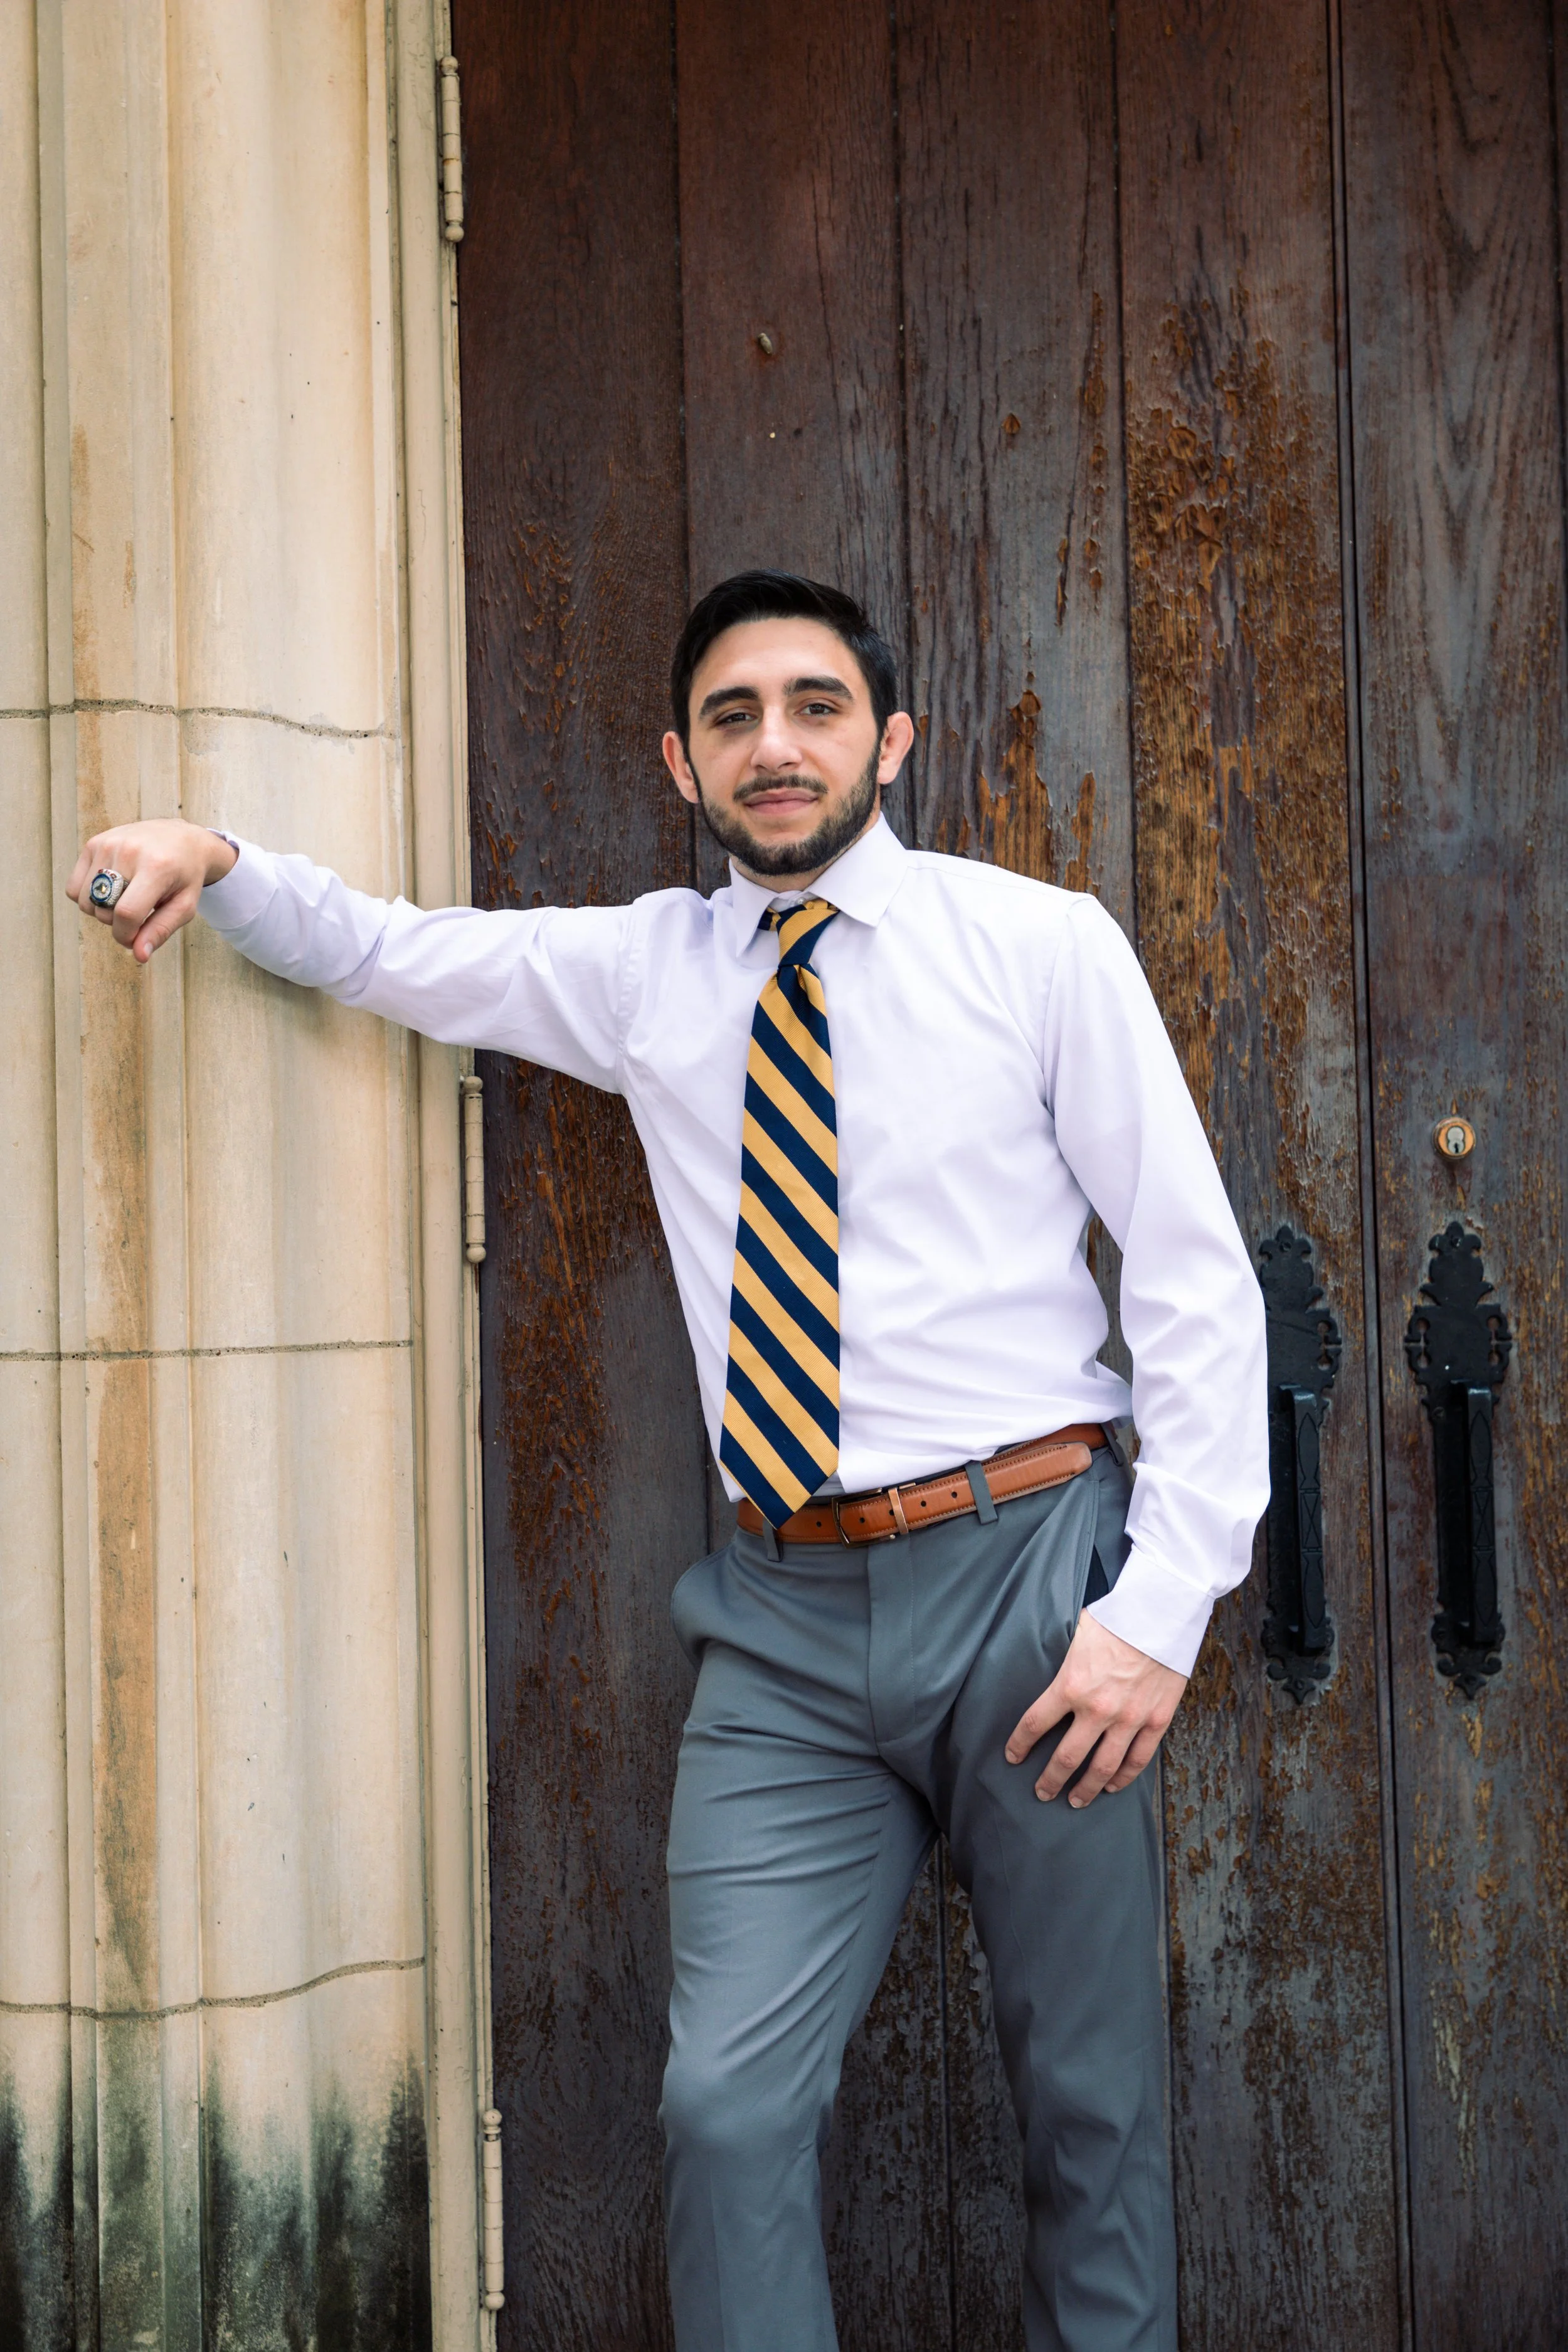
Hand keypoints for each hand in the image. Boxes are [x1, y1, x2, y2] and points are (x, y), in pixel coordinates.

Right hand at [66, 818, 237, 963]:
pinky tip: (109, 889)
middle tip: (138, 913)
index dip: (126, 936)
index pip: (127, 913)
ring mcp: (107, 844)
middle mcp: (129, 851)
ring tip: (124, 899)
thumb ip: (161, 931)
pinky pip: (73, 887)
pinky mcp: (93, 843)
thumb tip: (139, 956)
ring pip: (84, 901)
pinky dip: (87, 897)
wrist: (180, 838)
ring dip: (101, 911)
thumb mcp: (184, 906)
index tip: (135, 939)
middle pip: (104, 910)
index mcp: (157, 867)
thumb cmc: (185, 876)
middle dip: (118, 924)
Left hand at [1005, 1610, 1186, 1807]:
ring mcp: (1129, 1719)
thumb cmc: (1118, 1617)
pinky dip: (1122, 1778)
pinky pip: (1137, 1760)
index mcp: (1070, 1686)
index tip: (1012, 1757)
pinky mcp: (1155, 1721)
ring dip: (1085, 1789)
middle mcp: (1097, 1709)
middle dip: (1049, 1780)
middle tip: (1041, 1792)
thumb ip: (1062, 1657)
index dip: (1019, 1745)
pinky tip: (1111, 1786)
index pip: (1034, 1724)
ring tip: (1074, 1800)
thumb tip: (1044, 1658)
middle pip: (1066, 1758)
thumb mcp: (1076, 1632)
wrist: (1162, 1614)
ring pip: (1102, 1768)